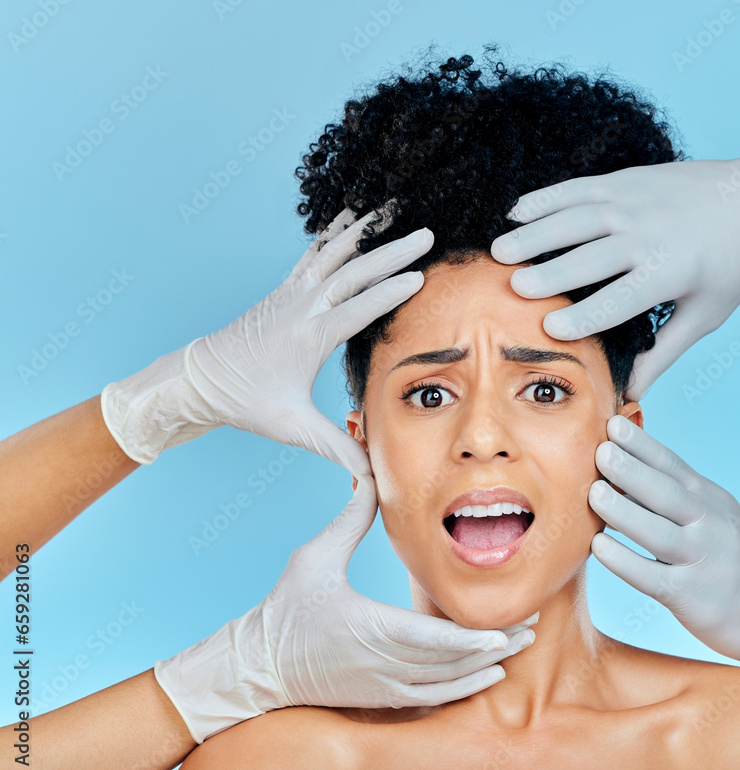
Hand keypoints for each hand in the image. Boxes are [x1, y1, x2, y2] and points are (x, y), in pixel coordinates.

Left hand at [102, 207, 430, 475]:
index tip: (422, 277)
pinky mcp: (284, 291)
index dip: (391, 292)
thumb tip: (372, 475)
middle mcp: (301, 308)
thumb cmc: (246, 401)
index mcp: (308, 337)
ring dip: (365, 233)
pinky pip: (315, 255)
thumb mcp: (292, 427)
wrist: (200, 378)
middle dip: (392, 252)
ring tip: (392, 210)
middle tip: (426, 235)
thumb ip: (336, 448)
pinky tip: (349, 219)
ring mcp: (291, 294)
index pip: (358, 308)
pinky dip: (334, 235)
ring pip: (333, 254)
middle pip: (353, 271)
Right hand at [155, 475, 537, 742]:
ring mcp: (381, 685)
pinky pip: (429, 699)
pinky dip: (461, 690)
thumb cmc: (284, 611)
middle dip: (495, 648)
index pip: (434, 639)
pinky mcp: (378, 696)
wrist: (257, 666)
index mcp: (369, 627)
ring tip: (518, 650)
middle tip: (531, 630)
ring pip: (446, 684)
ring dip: (484, 670)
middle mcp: (380, 662)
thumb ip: (348, 521)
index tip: (506, 628)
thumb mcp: (313, 558)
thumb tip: (369, 478)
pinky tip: (484, 677)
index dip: (474, 638)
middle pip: (451, 663)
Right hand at [491, 152, 739, 400]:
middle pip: (588, 257)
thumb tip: (631, 393)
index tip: (549, 332)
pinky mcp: (628, 179)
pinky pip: (579, 188)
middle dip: (548, 273)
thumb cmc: (733, 265)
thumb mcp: (705, 315)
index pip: (617, 300)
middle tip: (511, 288)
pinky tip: (518, 211)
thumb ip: (664, 353)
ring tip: (498, 251)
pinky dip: (546, 198)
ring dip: (534, 233)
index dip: (582, 318)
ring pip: (575, 219)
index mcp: (671, 272)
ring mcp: (636, 202)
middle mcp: (649, 234)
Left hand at [587, 415, 739, 678]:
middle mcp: (709, 524)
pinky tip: (599, 548)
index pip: (672, 465)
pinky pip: (653, 577)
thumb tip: (620, 466)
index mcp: (709, 499)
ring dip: (624, 512)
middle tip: (601, 449)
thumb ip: (675, 492)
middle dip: (632, 469)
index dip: (643, 445)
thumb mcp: (715, 515)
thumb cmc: (735, 557)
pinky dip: (625, 562)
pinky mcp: (694, 596)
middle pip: (666, 492)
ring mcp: (703, 560)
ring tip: (594, 493)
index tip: (613, 424)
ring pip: (658, 532)